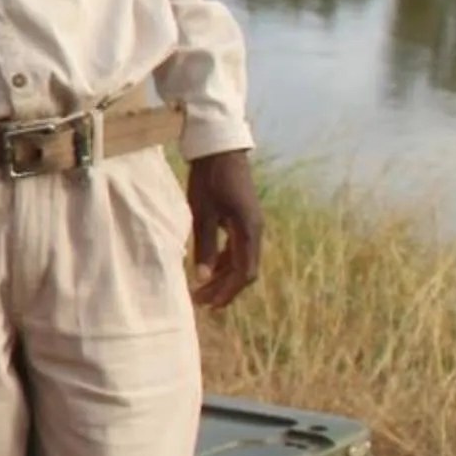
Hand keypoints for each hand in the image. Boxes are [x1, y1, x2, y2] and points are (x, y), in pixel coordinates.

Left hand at [186, 150, 262, 307]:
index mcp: (249, 232)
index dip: (228, 292)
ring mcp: (250, 225)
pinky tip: (207, 269)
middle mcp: (255, 231)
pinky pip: (236, 248)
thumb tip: (202, 279)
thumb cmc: (210, 179)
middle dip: (223, 289)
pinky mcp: (242, 218)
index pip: (244, 273)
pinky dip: (222, 261)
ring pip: (240, 260)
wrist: (220, 149)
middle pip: (244, 270)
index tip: (210, 306)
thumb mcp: (203, 213)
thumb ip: (204, 247)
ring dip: (222, 276)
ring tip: (200, 290)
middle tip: (200, 303)